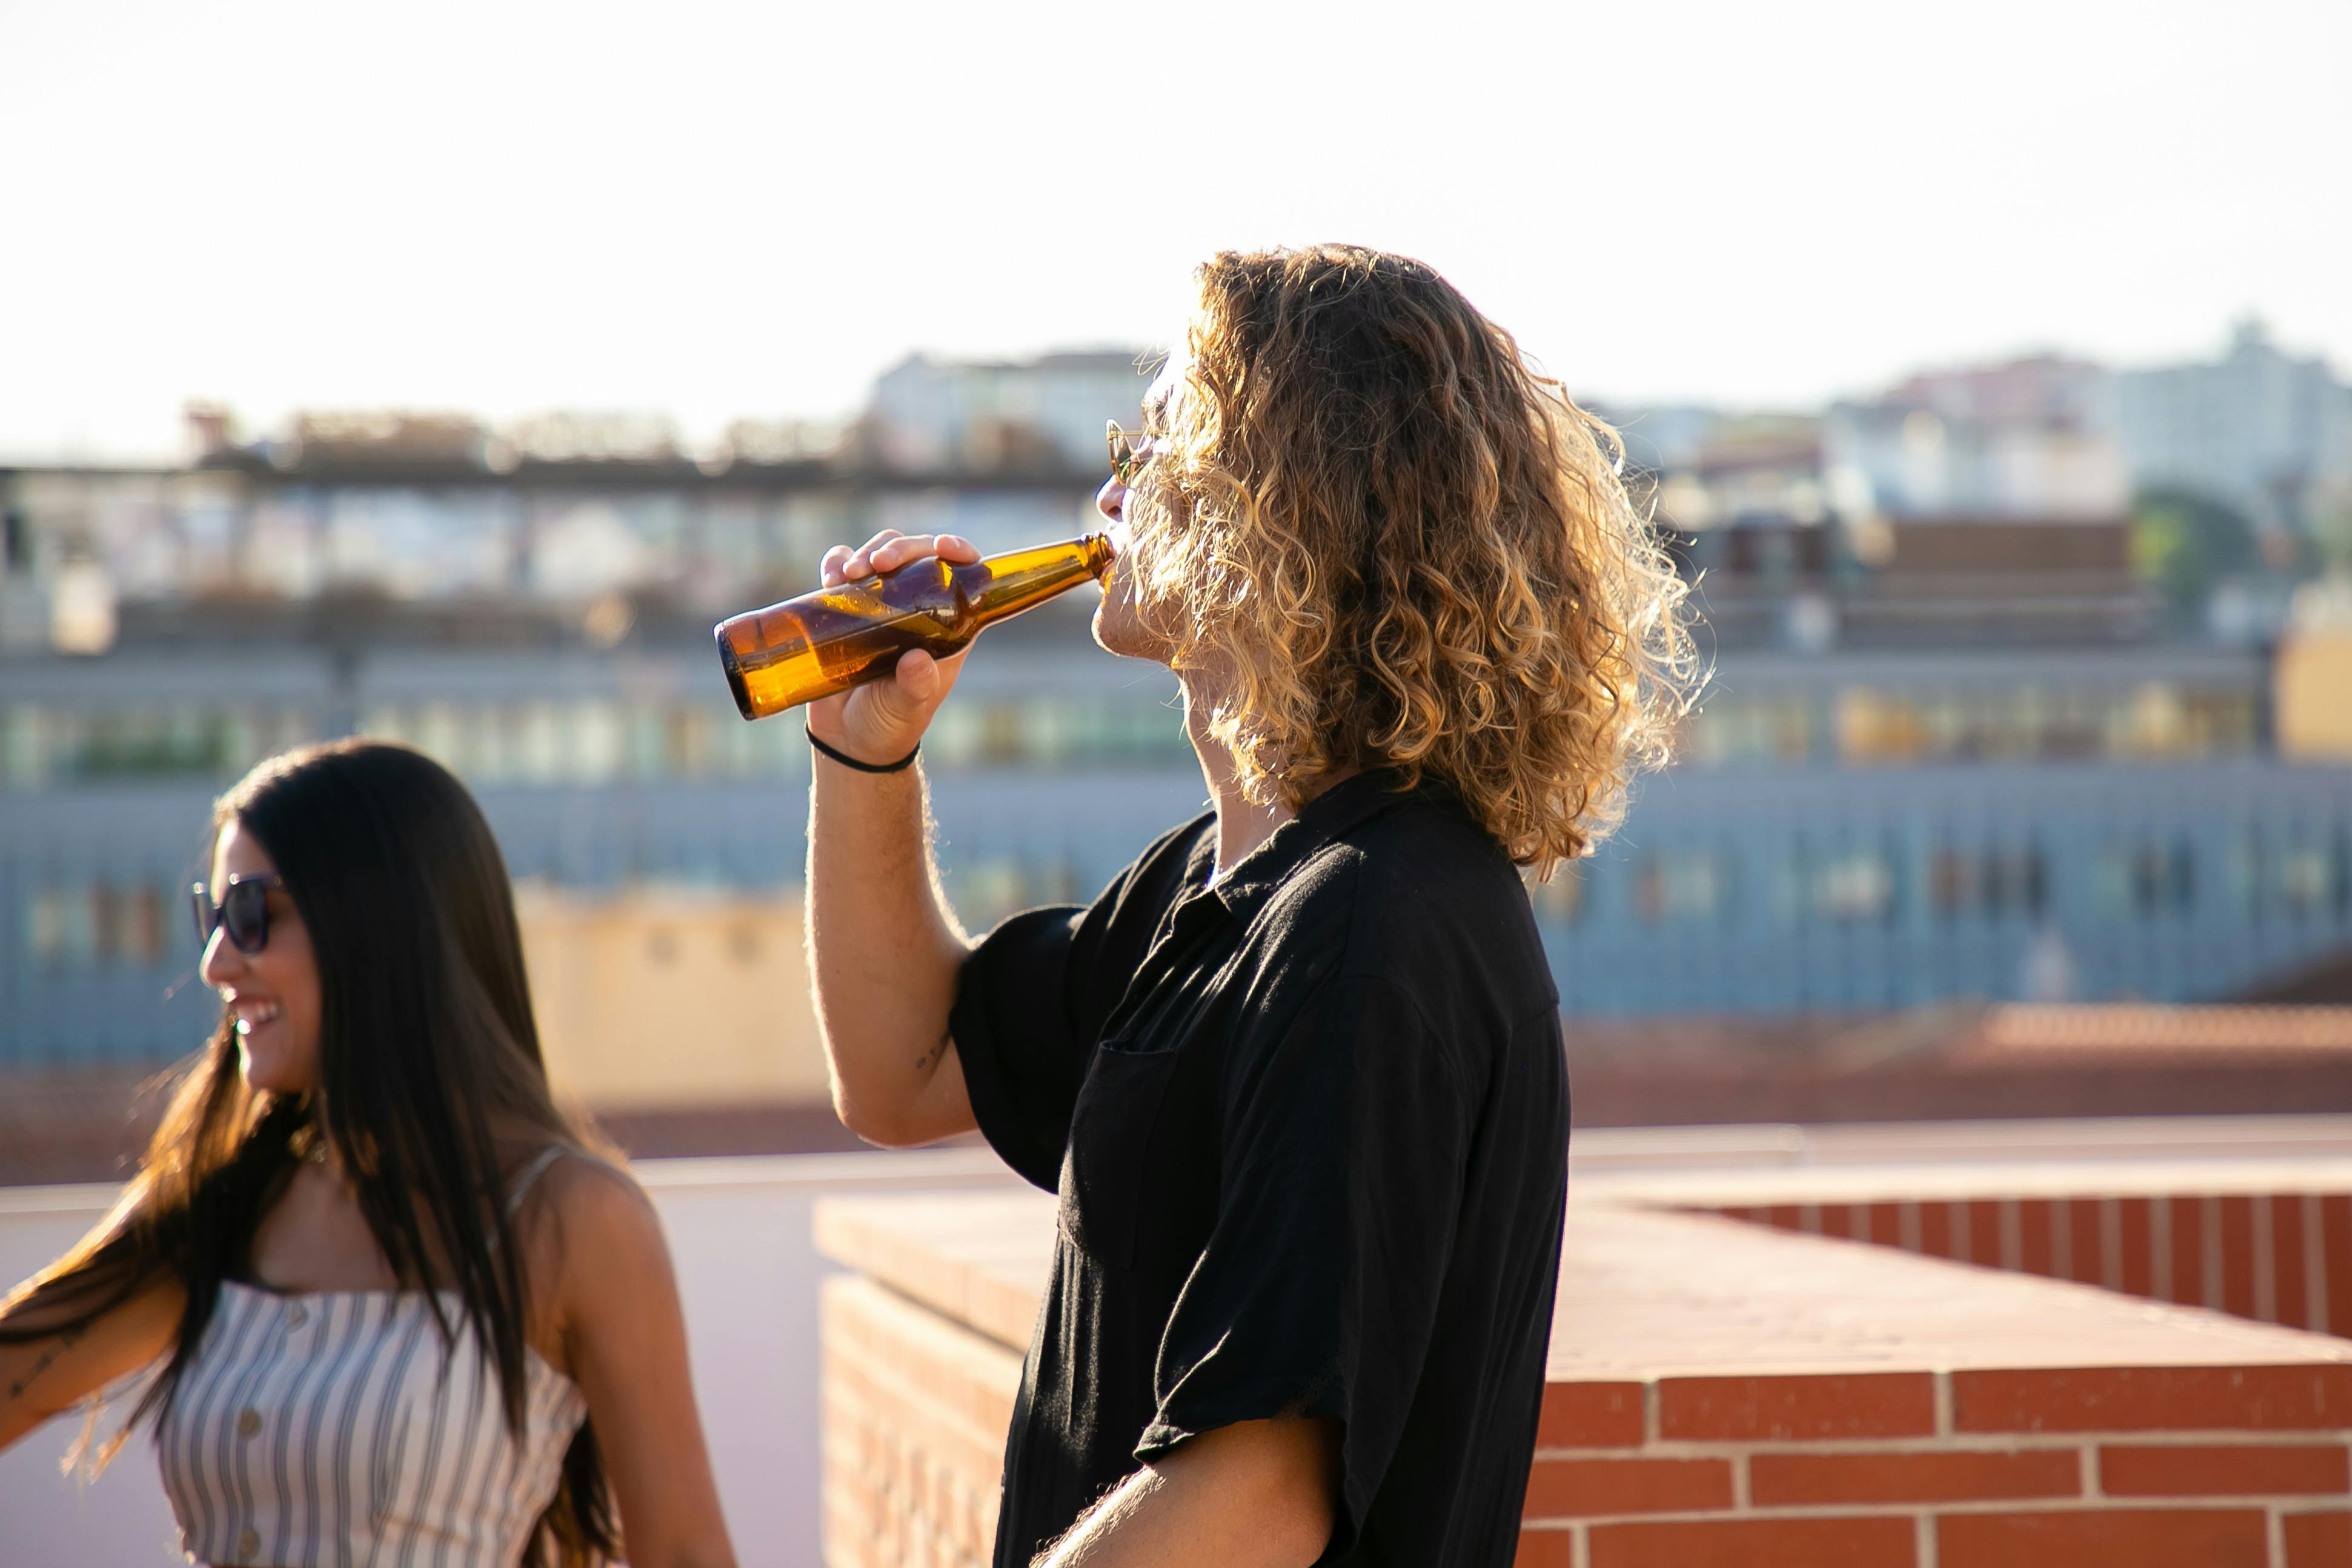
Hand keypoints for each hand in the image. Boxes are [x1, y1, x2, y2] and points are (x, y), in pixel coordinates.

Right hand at [806, 530, 982, 764]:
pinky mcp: (846, 607)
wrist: (849, 740)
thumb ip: (916, 687)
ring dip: (865, 552)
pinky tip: (831, 577)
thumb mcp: (907, 708)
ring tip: (850, 575)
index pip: (963, 576)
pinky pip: (842, 570)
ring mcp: (880, 603)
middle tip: (877, 564)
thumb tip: (917, 661)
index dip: (959, 552)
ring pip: (880, 554)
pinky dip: (836, 563)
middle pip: (917, 555)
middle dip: (900, 548)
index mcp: (948, 626)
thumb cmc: (890, 725)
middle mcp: (916, 607)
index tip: (944, 547)